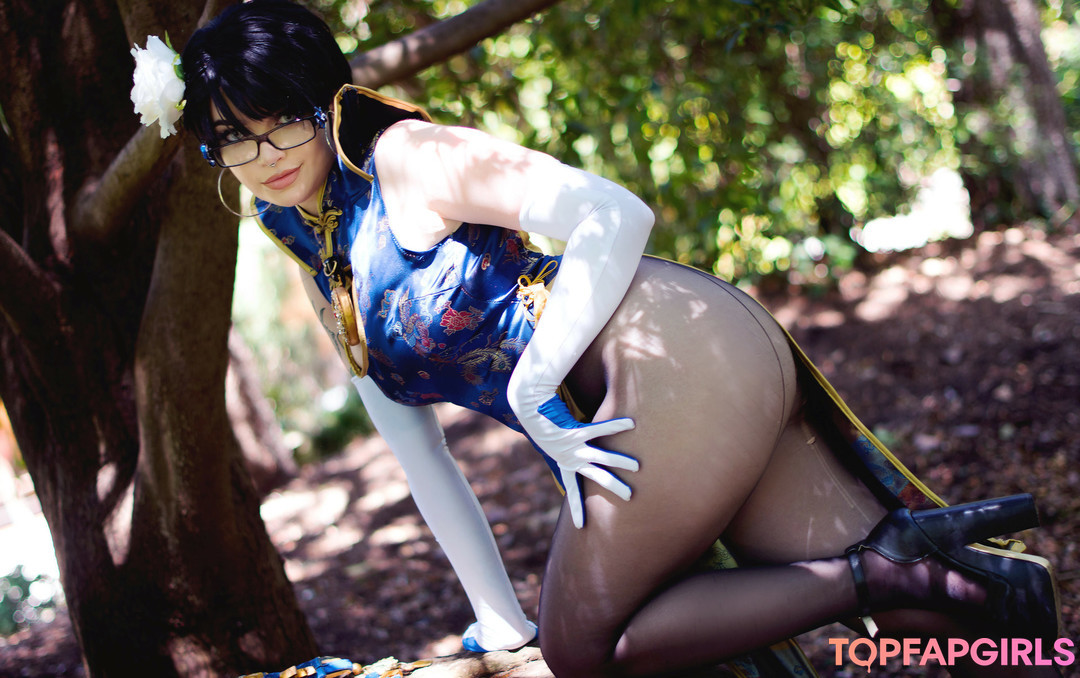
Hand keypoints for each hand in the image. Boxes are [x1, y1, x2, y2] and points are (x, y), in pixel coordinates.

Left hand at [527, 394, 637, 527]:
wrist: (531, 409)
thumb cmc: (546, 423)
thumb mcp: (556, 441)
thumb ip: (569, 445)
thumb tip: (582, 449)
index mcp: (565, 463)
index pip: (573, 489)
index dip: (576, 508)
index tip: (579, 526)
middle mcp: (571, 458)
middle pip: (597, 477)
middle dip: (614, 487)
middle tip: (630, 496)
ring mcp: (574, 447)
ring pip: (602, 457)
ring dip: (620, 461)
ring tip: (637, 467)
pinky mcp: (575, 431)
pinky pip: (599, 429)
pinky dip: (615, 426)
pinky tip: (630, 424)